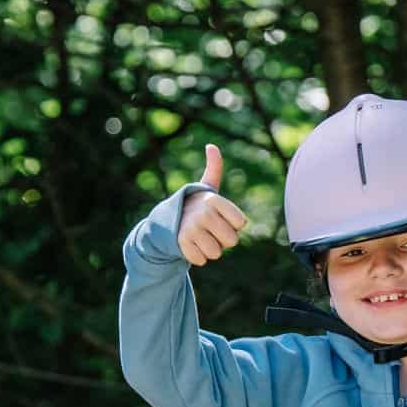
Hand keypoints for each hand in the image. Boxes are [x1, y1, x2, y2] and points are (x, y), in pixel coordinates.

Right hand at [178, 143, 247, 266]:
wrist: (165, 220)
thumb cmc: (194, 205)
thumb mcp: (206, 187)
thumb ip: (214, 168)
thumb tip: (211, 146)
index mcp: (214, 199)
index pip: (241, 223)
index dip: (233, 225)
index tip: (221, 218)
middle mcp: (204, 213)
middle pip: (232, 241)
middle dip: (223, 240)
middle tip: (210, 230)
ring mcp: (192, 228)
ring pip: (217, 253)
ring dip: (210, 250)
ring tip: (199, 237)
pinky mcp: (182, 243)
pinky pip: (201, 260)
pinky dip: (197, 257)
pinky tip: (190, 245)